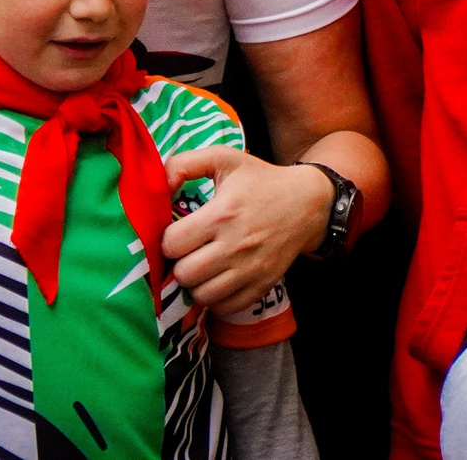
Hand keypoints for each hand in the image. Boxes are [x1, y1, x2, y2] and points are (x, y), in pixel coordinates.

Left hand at [159, 146, 334, 314]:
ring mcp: (250, 270)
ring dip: (195, 284)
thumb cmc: (260, 180)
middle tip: (187, 253)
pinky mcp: (262, 285)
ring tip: (201, 267)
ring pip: (202, 295)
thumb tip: (159, 185)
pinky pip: (225, 308)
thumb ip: (183, 163)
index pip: (172, 244)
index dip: (167, 240)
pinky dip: (216, 299)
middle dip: (179, 264)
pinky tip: (217, 280)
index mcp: (222, 214)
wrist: (307, 203)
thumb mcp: (224, 158)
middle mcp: (235, 245)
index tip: (177, 233)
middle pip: (184, 274)